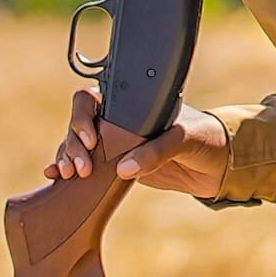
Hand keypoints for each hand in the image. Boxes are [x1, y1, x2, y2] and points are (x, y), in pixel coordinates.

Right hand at [45, 85, 229, 197]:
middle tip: (81, 168)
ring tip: (68, 175)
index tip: (90, 139)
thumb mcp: (184, 139)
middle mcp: (120, 121)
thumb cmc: (206, 138)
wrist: (219, 166)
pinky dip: (68, 168)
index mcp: (134, 104)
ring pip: (78, 145)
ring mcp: (116, 144)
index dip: (85, 116)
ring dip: (67, 157)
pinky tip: (56, 177)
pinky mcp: (116, 167)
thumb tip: (122, 168)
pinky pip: (86, 165)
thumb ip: (157, 151)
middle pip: (80, 123)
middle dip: (73, 143)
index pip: (95, 98)